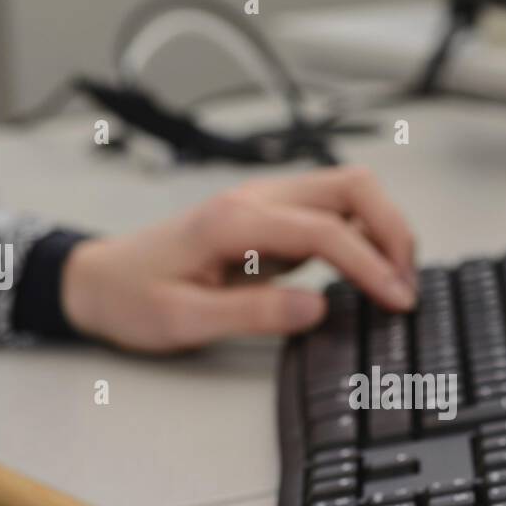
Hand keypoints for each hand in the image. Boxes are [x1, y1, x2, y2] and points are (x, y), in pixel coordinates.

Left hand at [60, 166, 416, 351]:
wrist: (99, 282)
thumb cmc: (133, 300)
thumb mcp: (184, 320)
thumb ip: (254, 313)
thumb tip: (317, 308)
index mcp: (234, 221)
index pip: (326, 230)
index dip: (371, 265)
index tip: (398, 301)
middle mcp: (255, 199)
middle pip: (352, 186)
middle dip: (393, 230)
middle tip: (406, 285)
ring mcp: (264, 204)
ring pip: (347, 191)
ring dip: (382, 228)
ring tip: (395, 281)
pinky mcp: (269, 219)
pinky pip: (331, 212)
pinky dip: (363, 235)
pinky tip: (368, 272)